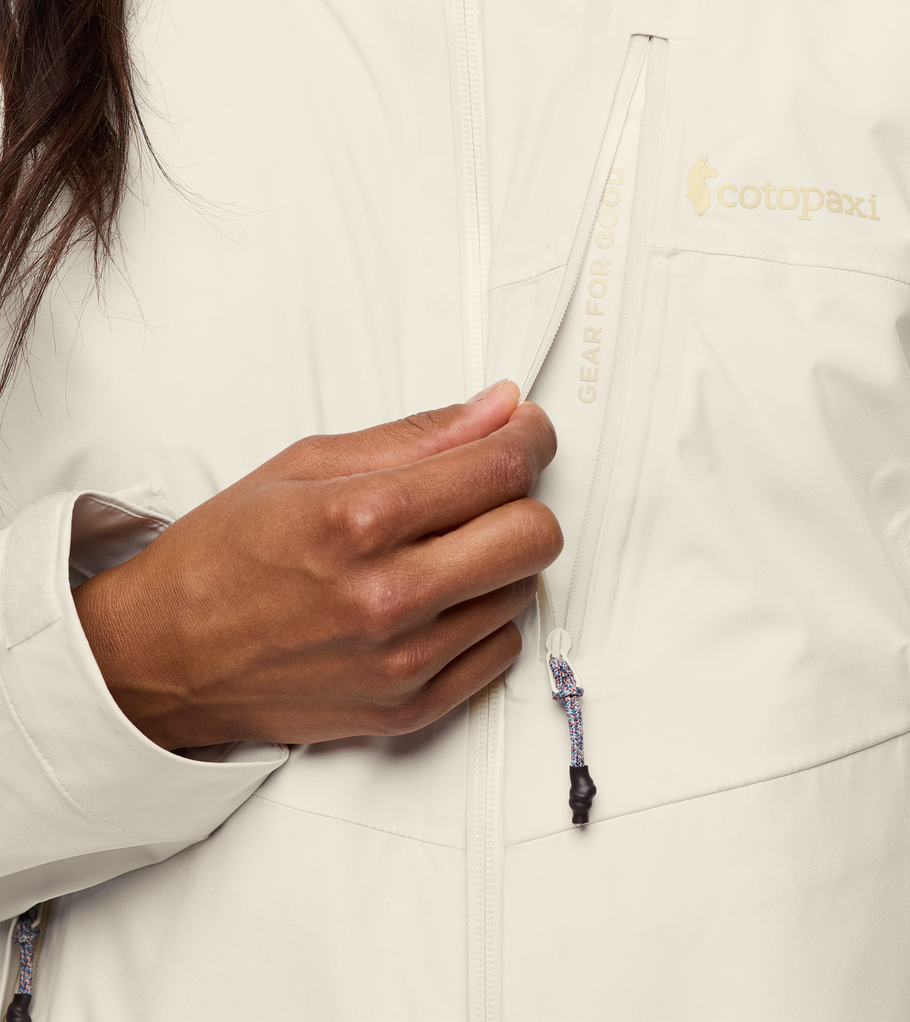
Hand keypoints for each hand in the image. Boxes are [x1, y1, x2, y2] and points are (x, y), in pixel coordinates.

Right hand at [72, 381, 560, 749]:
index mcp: (359, 519)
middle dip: (523, 500)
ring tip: (439, 552)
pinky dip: (483, 618)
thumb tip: (500, 408)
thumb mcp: (308, 465)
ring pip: (524, 592)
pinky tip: (437, 602)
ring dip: (498, 562)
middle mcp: (387, 596)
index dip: (531, 437)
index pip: (500, 468)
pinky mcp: (409, 710)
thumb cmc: (227, 556)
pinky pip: (502, 651)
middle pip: (535, 535)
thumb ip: (419, 435)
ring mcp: (402, 663)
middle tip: (488, 492)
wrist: (164, 658)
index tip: (528, 430)